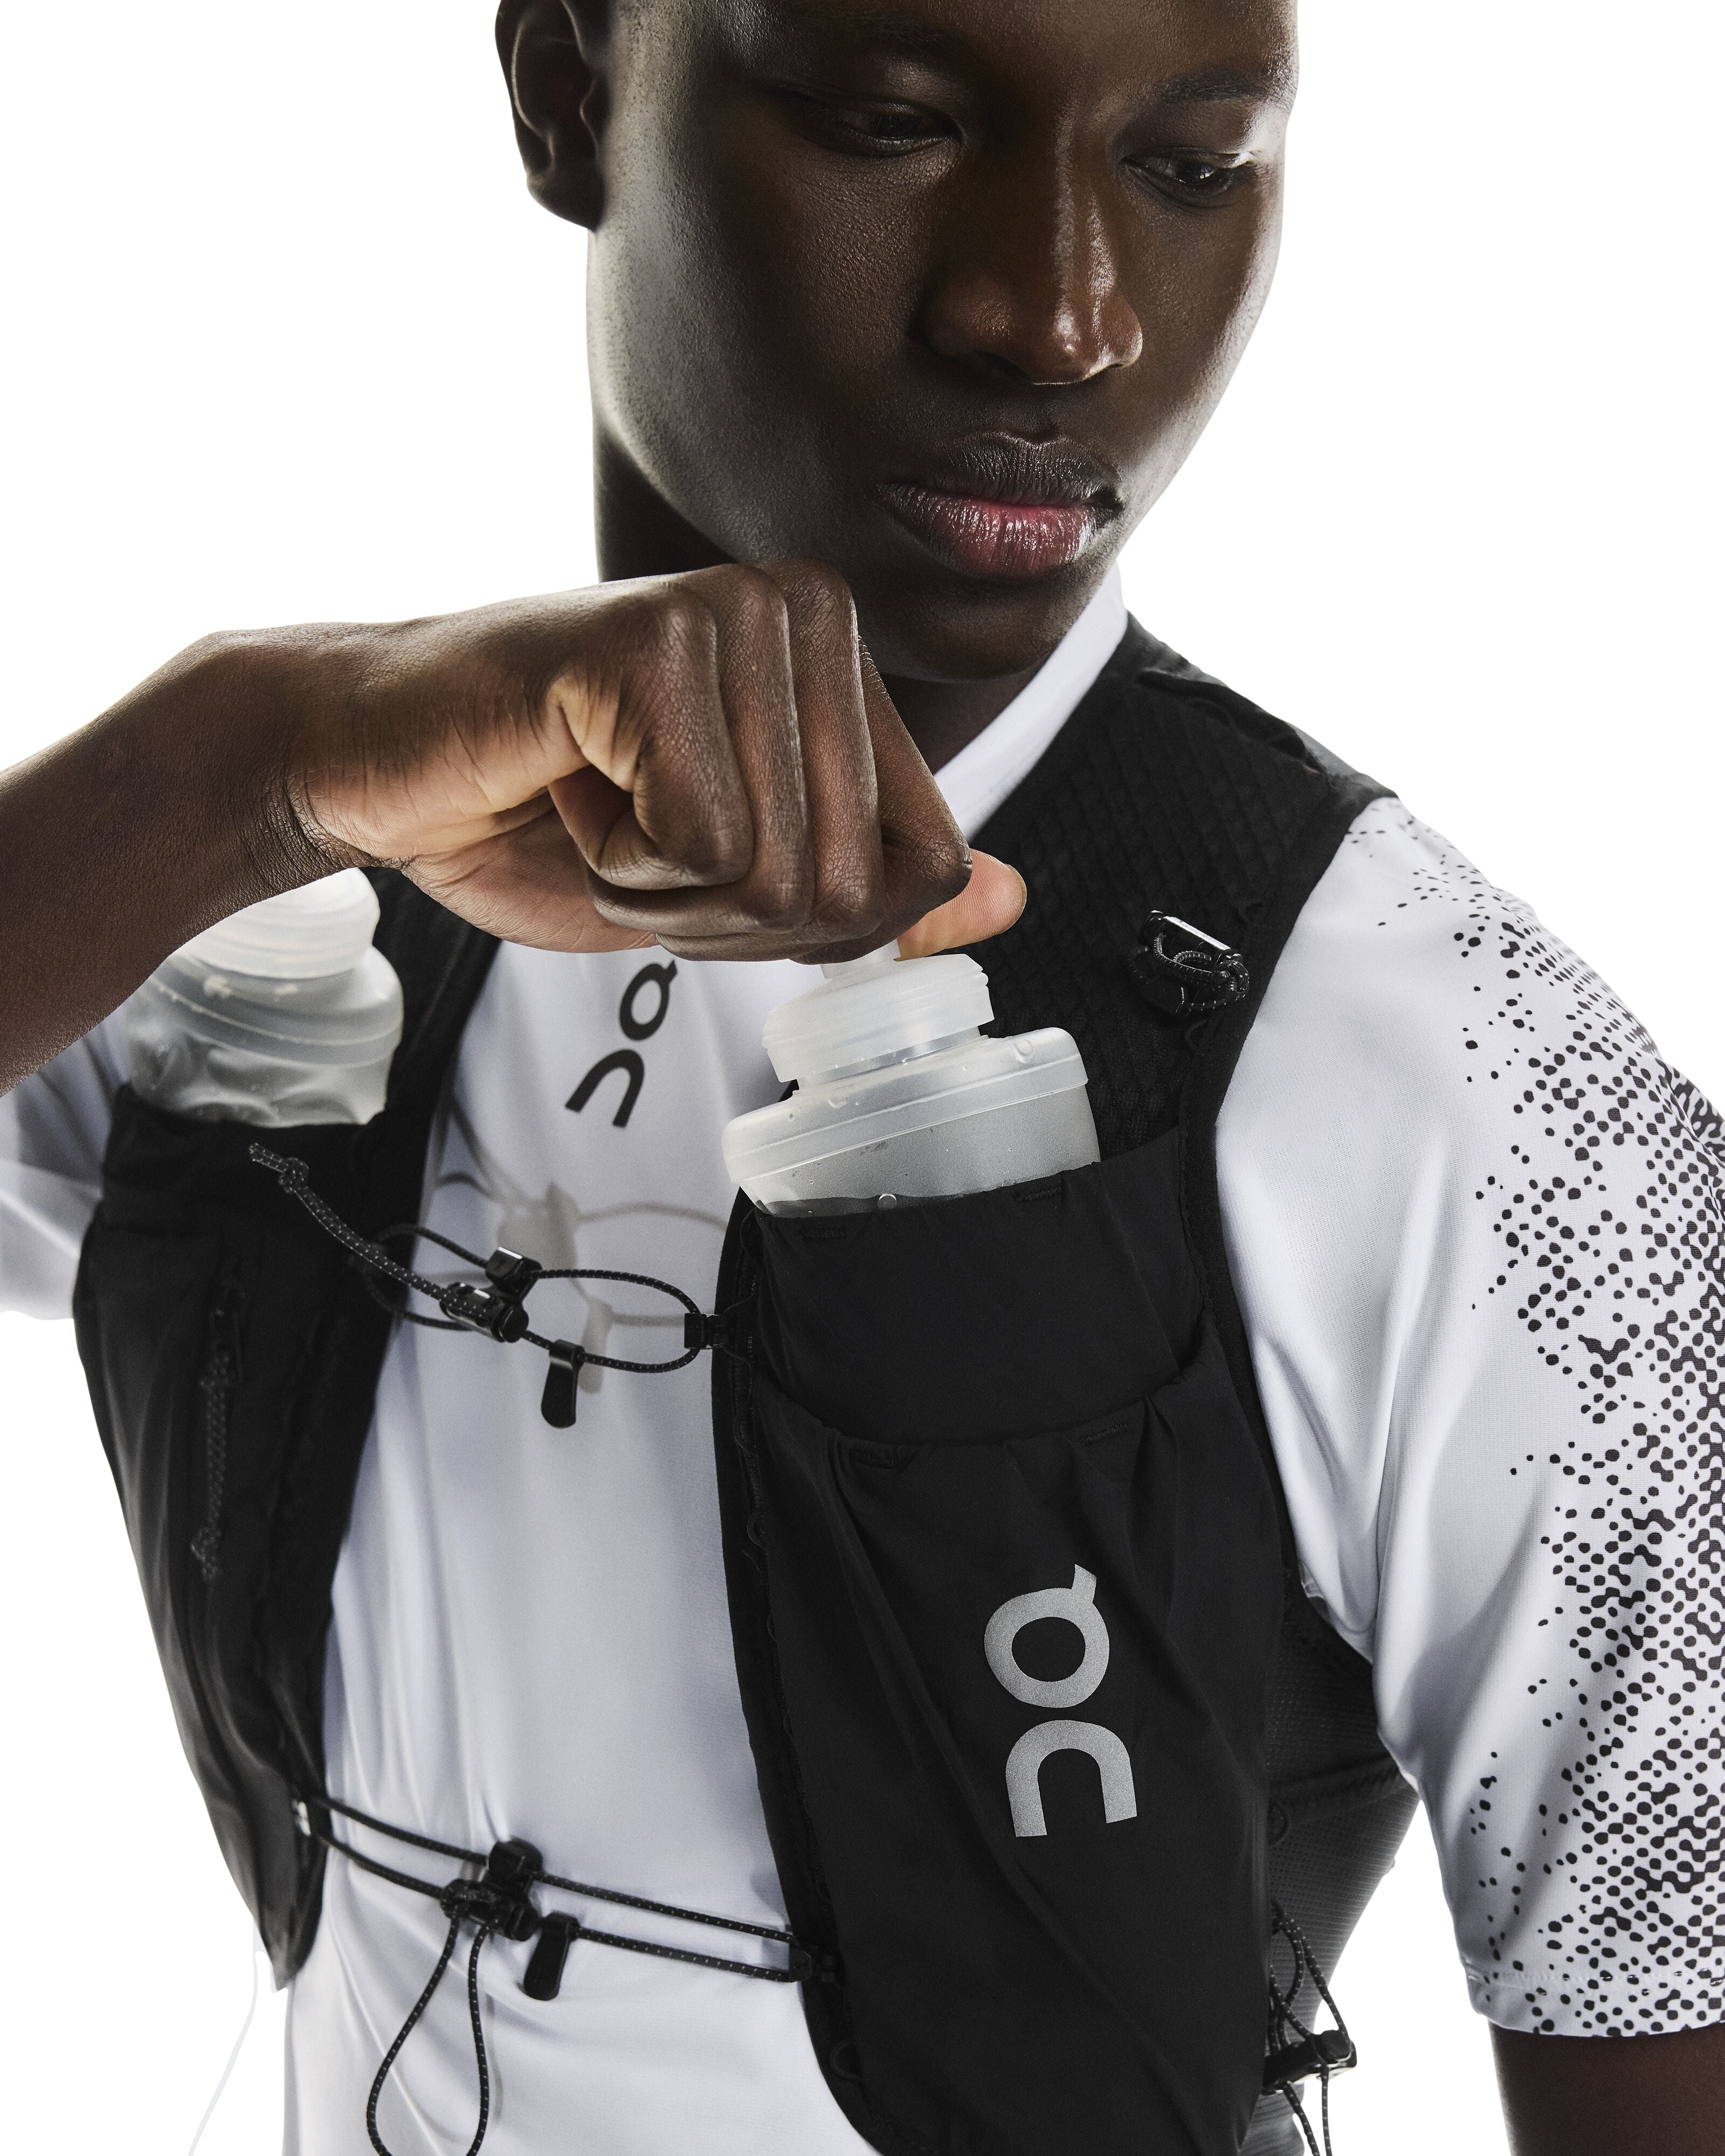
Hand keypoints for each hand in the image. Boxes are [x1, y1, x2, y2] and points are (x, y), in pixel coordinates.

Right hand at [285, 561, 1024, 961]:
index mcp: (840, 663)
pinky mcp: (655, 638)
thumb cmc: (538, 815)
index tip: (697, 858)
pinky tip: (561, 781)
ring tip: (591, 800)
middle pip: (850, 883)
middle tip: (626, 833)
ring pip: (776, 870)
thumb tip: (1007, 901)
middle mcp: (809, 614)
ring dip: (662, 895)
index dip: (807, 922)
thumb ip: (867, 894)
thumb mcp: (727, 885)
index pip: (924, 862)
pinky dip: (618, 866)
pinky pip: (700, 842)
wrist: (376, 767)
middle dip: (723, 917)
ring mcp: (734, 610)